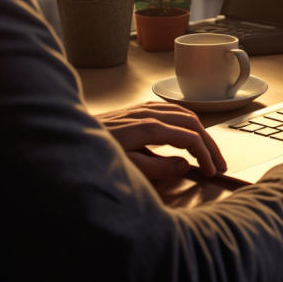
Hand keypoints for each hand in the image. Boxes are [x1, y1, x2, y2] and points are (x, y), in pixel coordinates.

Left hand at [97, 102, 226, 179]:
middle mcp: (148, 113)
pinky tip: (186, 132)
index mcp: (149, 127)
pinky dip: (186, 122)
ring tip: (208, 150)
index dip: (205, 155)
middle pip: (192, 122)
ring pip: (183, 113)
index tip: (211, 172)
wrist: (63, 140)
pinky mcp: (135, 111)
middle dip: (210, 143)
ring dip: (200, 131)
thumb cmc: (92, 155)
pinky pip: (170, 111)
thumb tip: (185, 165)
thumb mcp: (125, 168)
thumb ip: (157, 167)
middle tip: (219, 163)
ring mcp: (141, 109)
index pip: (190, 138)